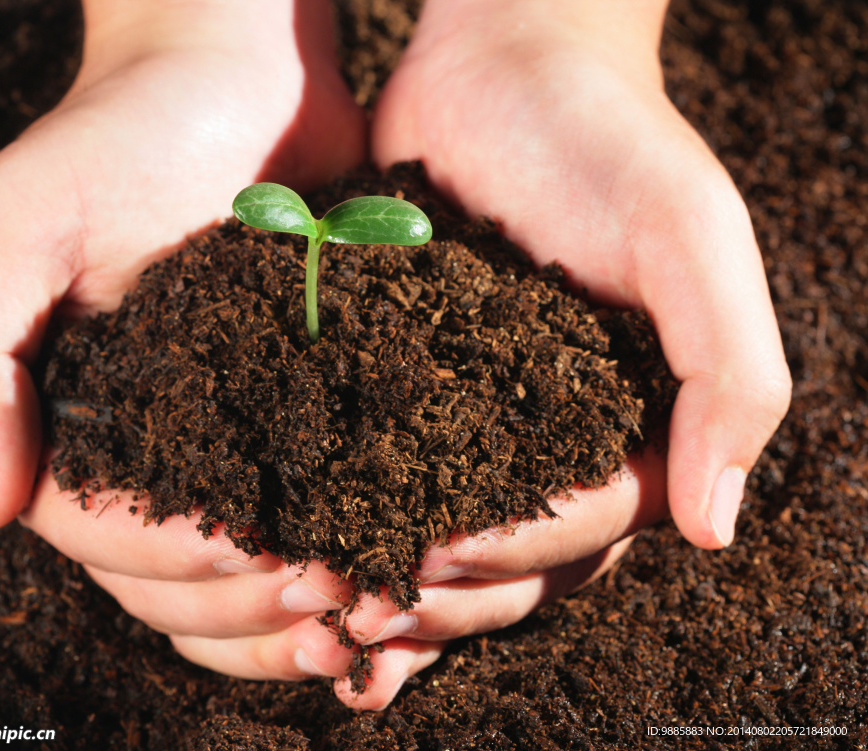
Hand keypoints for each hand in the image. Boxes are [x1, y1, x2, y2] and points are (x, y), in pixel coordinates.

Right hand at [0, 0, 369, 700]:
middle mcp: (150, 444)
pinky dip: (348, 553)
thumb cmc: (122, 136)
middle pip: (178, 581)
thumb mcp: (16, 226)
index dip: (179, 566)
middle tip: (335, 594)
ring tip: (374, 609)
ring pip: (245, 573)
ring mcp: (230, 434)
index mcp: (73, 422)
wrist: (239, 76)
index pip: (105, 537)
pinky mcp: (306, 408)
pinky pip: (318, 510)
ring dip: (303, 611)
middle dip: (252, 605)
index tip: (261, 561)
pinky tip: (396, 578)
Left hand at [343, 0, 791, 705]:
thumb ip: (726, 373)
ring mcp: (478, 418)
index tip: (431, 560)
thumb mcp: (688, 238)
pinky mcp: (407, 384)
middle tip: (356, 611)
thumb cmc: (604, 141)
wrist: (502, 63)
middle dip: (437, 596)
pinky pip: (379, 470)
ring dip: (384, 583)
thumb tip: (713, 527)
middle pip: (509, 560)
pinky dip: (345, 521)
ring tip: (315, 606)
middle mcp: (557, 439)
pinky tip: (295, 558)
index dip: (512, 559)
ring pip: (440, 536)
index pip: (582, 530)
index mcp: (632, 425)